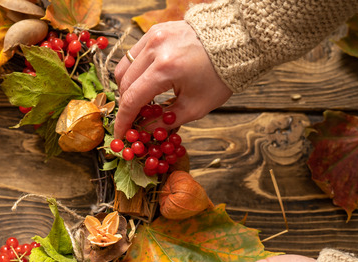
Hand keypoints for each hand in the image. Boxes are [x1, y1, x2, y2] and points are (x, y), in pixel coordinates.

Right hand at [113, 21, 231, 139]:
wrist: (236, 43)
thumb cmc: (219, 76)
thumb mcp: (195, 107)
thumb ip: (165, 120)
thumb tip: (143, 130)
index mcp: (165, 69)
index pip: (131, 99)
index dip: (123, 120)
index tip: (121, 134)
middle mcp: (154, 48)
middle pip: (124, 83)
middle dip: (127, 104)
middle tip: (135, 118)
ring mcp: (153, 35)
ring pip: (124, 67)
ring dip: (128, 87)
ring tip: (142, 100)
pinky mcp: (155, 30)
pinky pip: (134, 54)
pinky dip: (135, 71)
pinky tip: (148, 81)